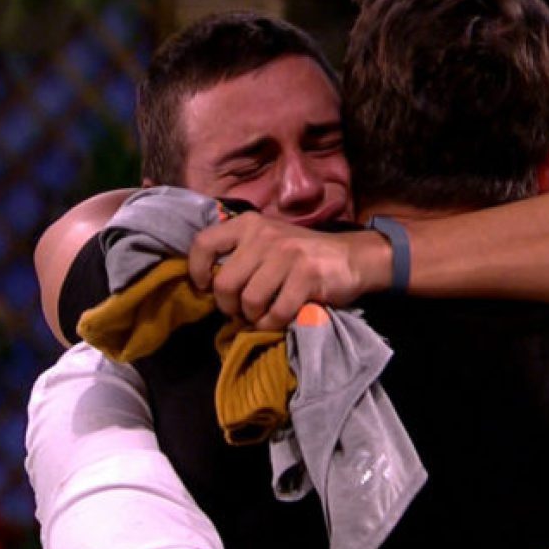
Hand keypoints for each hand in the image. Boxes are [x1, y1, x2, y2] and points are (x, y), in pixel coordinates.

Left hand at [188, 213, 390, 329]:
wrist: (351, 257)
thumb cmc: (300, 256)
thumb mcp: (266, 242)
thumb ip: (238, 254)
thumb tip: (207, 284)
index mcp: (248, 224)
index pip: (203, 243)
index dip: (197, 271)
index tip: (206, 287)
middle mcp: (264, 234)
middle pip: (224, 283)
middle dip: (228, 306)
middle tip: (240, 311)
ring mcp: (287, 254)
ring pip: (249, 301)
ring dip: (253, 317)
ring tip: (262, 315)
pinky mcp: (307, 275)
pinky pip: (276, 312)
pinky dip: (273, 324)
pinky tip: (279, 320)